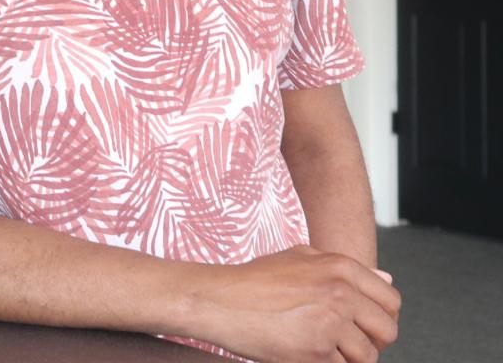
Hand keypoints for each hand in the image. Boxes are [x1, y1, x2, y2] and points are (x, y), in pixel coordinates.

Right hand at [191, 245, 400, 362]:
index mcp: (340, 266)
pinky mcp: (317, 353)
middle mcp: (340, 292)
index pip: (391, 300)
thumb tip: (386, 280)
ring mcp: (330, 323)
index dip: (381, 317)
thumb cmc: (255, 279)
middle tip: (346, 343)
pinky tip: (303, 353)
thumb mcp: (299, 257)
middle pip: (387, 331)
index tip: (365, 326)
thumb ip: (343, 267)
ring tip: (319, 348)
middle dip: (372, 342)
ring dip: (347, 359)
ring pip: (367, 357)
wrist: (220, 299)